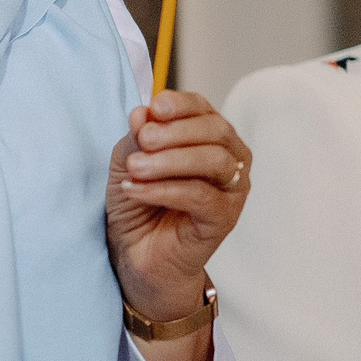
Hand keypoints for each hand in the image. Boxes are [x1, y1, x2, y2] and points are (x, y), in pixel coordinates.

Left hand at [106, 90, 251, 319]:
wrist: (138, 256)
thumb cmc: (138, 205)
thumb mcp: (127, 163)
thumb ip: (137, 137)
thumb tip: (143, 113)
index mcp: (208, 139)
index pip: (203, 109)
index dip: (180, 104)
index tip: (153, 108)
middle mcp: (230, 161)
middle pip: (216, 130)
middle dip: (175, 131)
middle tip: (142, 140)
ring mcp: (232, 191)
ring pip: (214, 161)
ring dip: (169, 160)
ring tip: (135, 168)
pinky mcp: (225, 219)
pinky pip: (202, 196)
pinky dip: (165, 189)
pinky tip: (137, 190)